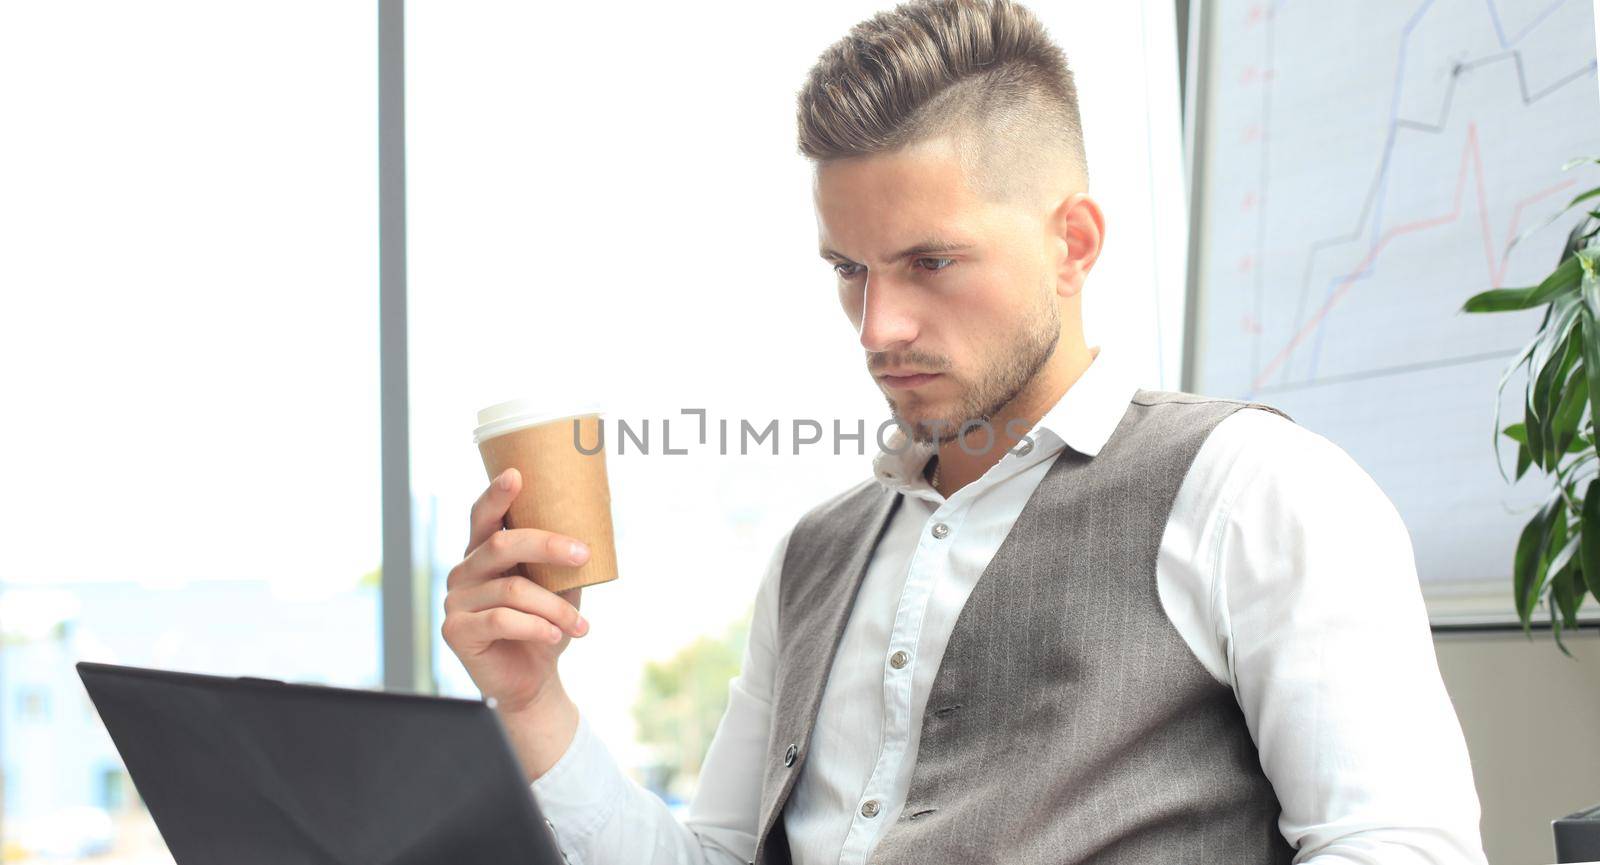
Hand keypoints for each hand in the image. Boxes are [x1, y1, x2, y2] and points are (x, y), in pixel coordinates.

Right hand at [441, 467, 590, 714]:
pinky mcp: (455, 631)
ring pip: (511, 589)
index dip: (497, 494)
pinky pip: (501, 619)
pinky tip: (556, 637)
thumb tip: (591, 529)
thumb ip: (559, 559)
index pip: (484, 516)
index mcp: (484, 552)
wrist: (533, 680)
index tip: (517, 475)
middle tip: (583, 554)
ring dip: (555, 607)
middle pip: (502, 544)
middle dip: (547, 545)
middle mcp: (463, 571)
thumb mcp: (557, 586)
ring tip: (580, 627)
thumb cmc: (546, 625)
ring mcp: (455, 600)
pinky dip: (537, 627)